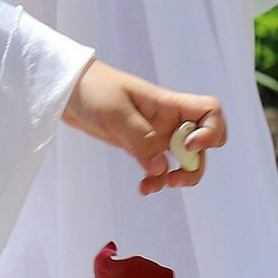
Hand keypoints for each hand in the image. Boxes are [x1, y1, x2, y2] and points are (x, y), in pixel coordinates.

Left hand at [62, 60, 225, 195]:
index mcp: (168, 104)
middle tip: (176, 179)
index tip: (189, 146)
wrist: (67, 89)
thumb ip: (139, 139)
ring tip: (154, 187)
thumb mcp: (115, 112)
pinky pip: (158, 168)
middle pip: (202, 144)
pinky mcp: (140, 146)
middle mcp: (168, 120)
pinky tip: (143, 188)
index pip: (210, 111)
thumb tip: (162, 170)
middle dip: (195, 165)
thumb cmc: (93, 89)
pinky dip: (156, 180)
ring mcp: (155, 134)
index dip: (211, 131)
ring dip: (177, 177)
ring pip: (183, 160)